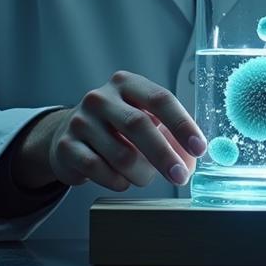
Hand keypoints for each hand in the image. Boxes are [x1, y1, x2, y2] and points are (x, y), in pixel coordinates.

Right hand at [17, 71, 206, 192]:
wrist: (69, 135)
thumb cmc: (116, 127)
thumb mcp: (143, 119)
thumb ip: (169, 134)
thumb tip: (191, 160)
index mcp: (126, 84)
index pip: (160, 99)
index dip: (183, 125)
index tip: (199, 148)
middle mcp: (101, 97)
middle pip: (139, 126)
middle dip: (164, 155)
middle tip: (180, 177)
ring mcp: (81, 120)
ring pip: (121, 156)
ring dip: (141, 174)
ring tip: (143, 176)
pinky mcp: (66, 146)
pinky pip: (100, 170)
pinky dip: (118, 181)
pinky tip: (121, 179)